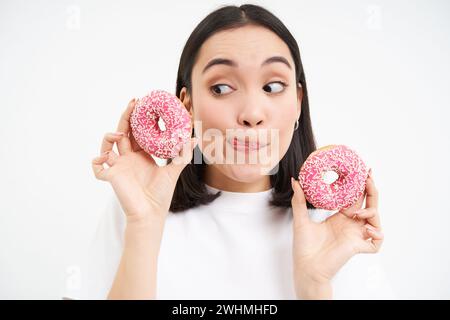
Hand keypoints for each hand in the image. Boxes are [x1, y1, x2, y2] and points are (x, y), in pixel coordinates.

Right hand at [91, 98, 196, 224]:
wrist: (151, 213)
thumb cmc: (161, 194)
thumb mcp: (173, 171)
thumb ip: (182, 155)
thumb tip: (193, 139)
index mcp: (141, 155)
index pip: (137, 132)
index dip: (138, 118)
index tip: (143, 104)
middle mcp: (128, 158)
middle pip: (123, 132)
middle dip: (126, 117)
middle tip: (133, 103)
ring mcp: (118, 166)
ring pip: (107, 145)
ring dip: (110, 136)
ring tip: (120, 134)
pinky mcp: (111, 176)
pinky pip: (97, 167)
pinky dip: (97, 162)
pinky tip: (105, 158)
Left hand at [291, 169, 382, 298]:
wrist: (306, 266)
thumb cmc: (304, 246)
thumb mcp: (301, 219)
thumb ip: (299, 200)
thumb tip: (295, 180)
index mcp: (340, 218)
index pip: (355, 198)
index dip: (360, 186)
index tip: (363, 172)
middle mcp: (350, 226)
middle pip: (368, 205)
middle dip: (371, 191)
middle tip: (369, 177)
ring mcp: (356, 237)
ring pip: (376, 221)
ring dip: (371, 212)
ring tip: (359, 213)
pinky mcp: (358, 248)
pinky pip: (376, 242)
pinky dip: (377, 234)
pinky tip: (367, 229)